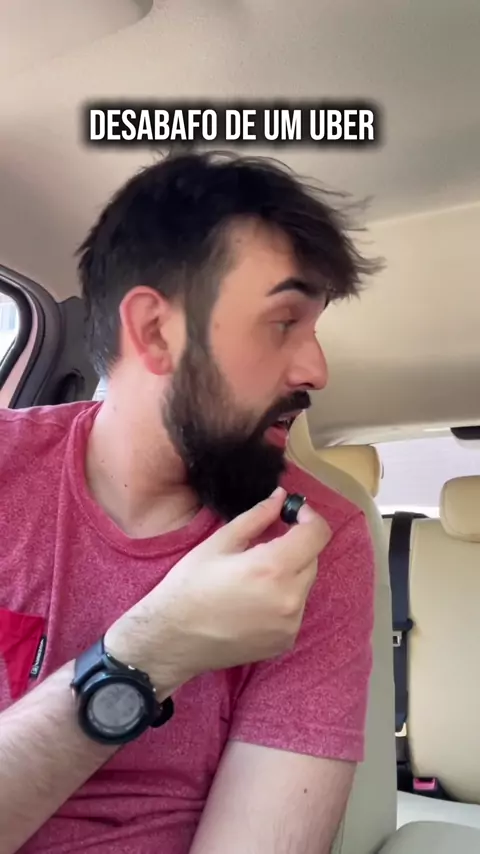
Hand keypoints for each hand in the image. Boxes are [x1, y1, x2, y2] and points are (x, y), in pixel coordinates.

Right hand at [105, 487, 331, 694]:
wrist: (172, 639)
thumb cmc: (189, 586)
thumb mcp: (219, 543)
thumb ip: (256, 517)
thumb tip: (280, 497)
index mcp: (272, 567)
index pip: (317, 534)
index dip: (309, 517)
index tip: (292, 512)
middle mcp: (290, 597)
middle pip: (312, 558)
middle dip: (296, 545)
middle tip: (266, 543)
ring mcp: (290, 624)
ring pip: (305, 584)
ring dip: (290, 572)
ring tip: (255, 576)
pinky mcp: (285, 641)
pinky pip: (296, 609)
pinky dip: (284, 598)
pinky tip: (254, 601)